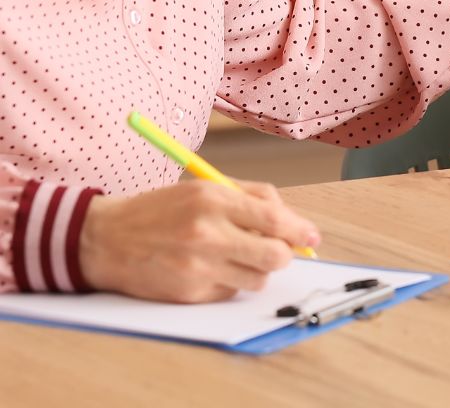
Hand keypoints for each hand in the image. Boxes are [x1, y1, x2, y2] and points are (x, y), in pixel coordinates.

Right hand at [80, 180, 320, 302]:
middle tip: (281, 250)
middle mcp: (208, 234)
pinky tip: (213, 268)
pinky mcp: (188, 294)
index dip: (300, 230)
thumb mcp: (205, 187)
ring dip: (258, 269)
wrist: (107, 238)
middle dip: (285, 254)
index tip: (312, 237)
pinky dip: (231, 281)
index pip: (274, 219)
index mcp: (215, 200)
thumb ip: (251, 197)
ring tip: (238, 255)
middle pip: (273, 255)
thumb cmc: (162, 209)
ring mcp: (198, 268)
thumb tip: (291, 219)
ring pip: (256, 278)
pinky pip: (230, 292)